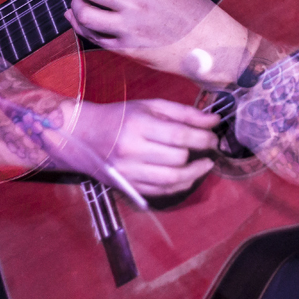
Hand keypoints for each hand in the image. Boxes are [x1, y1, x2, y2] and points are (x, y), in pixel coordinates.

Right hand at [64, 98, 219, 196]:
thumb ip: (184, 113)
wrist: (84, 135)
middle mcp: (132, 150)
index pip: (179, 135)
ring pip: (171, 180)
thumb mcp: (150, 106)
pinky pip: (160, 192)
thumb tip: (214, 121)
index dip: (203, 138)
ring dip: (195, 174)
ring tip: (205, 165)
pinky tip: (188, 177)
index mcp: (138, 125)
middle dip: (200, 154)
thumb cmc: (121, 117)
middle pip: (177, 158)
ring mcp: (129, 172)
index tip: (214, 137)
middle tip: (210, 148)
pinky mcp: (128, 186)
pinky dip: (179, 187)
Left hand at [67, 0, 251, 83]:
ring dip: (78, 5)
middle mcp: (133, 4)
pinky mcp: (125, 49)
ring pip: (84, 14)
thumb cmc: (195, 10)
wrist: (208, 44)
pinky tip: (79, 18)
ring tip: (82, 1)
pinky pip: (92, 37)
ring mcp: (127, 29)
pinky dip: (80, 26)